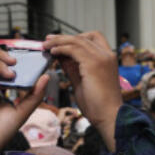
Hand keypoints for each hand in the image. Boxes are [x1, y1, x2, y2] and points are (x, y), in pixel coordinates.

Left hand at [45, 32, 122, 148]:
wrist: (109, 116)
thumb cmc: (97, 105)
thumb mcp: (81, 81)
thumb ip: (72, 68)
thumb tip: (61, 57)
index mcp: (107, 58)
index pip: (91, 39)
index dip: (75, 38)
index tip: (59, 42)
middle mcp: (107, 55)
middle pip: (83, 37)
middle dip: (63, 37)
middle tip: (48, 40)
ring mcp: (102, 58)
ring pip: (77, 40)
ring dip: (59, 41)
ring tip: (46, 45)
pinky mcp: (94, 63)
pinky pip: (74, 49)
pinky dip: (62, 48)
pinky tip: (53, 52)